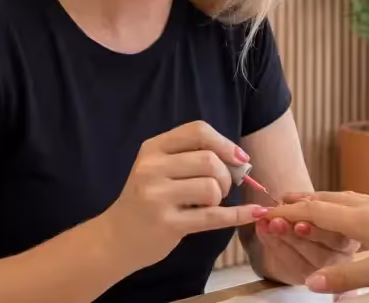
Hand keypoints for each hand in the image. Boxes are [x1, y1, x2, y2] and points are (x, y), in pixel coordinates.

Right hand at [99, 121, 266, 269]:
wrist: (115, 238)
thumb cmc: (145, 200)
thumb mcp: (158, 168)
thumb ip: (191, 157)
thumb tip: (240, 160)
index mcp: (152, 148)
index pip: (197, 131)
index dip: (224, 143)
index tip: (239, 158)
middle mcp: (151, 169)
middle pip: (209, 160)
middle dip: (226, 174)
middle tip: (221, 188)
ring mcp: (157, 197)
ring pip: (211, 187)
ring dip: (221, 197)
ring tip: (210, 204)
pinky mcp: (167, 224)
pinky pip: (213, 216)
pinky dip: (238, 215)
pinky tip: (252, 213)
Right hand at [266, 191, 368, 293]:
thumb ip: (347, 277)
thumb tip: (313, 282)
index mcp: (365, 220)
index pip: (317, 212)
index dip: (289, 212)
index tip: (267, 212)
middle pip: (328, 199)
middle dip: (302, 200)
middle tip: (280, 200)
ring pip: (345, 198)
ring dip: (322, 199)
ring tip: (308, 201)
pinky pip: (361, 202)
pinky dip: (342, 203)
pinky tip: (351, 210)